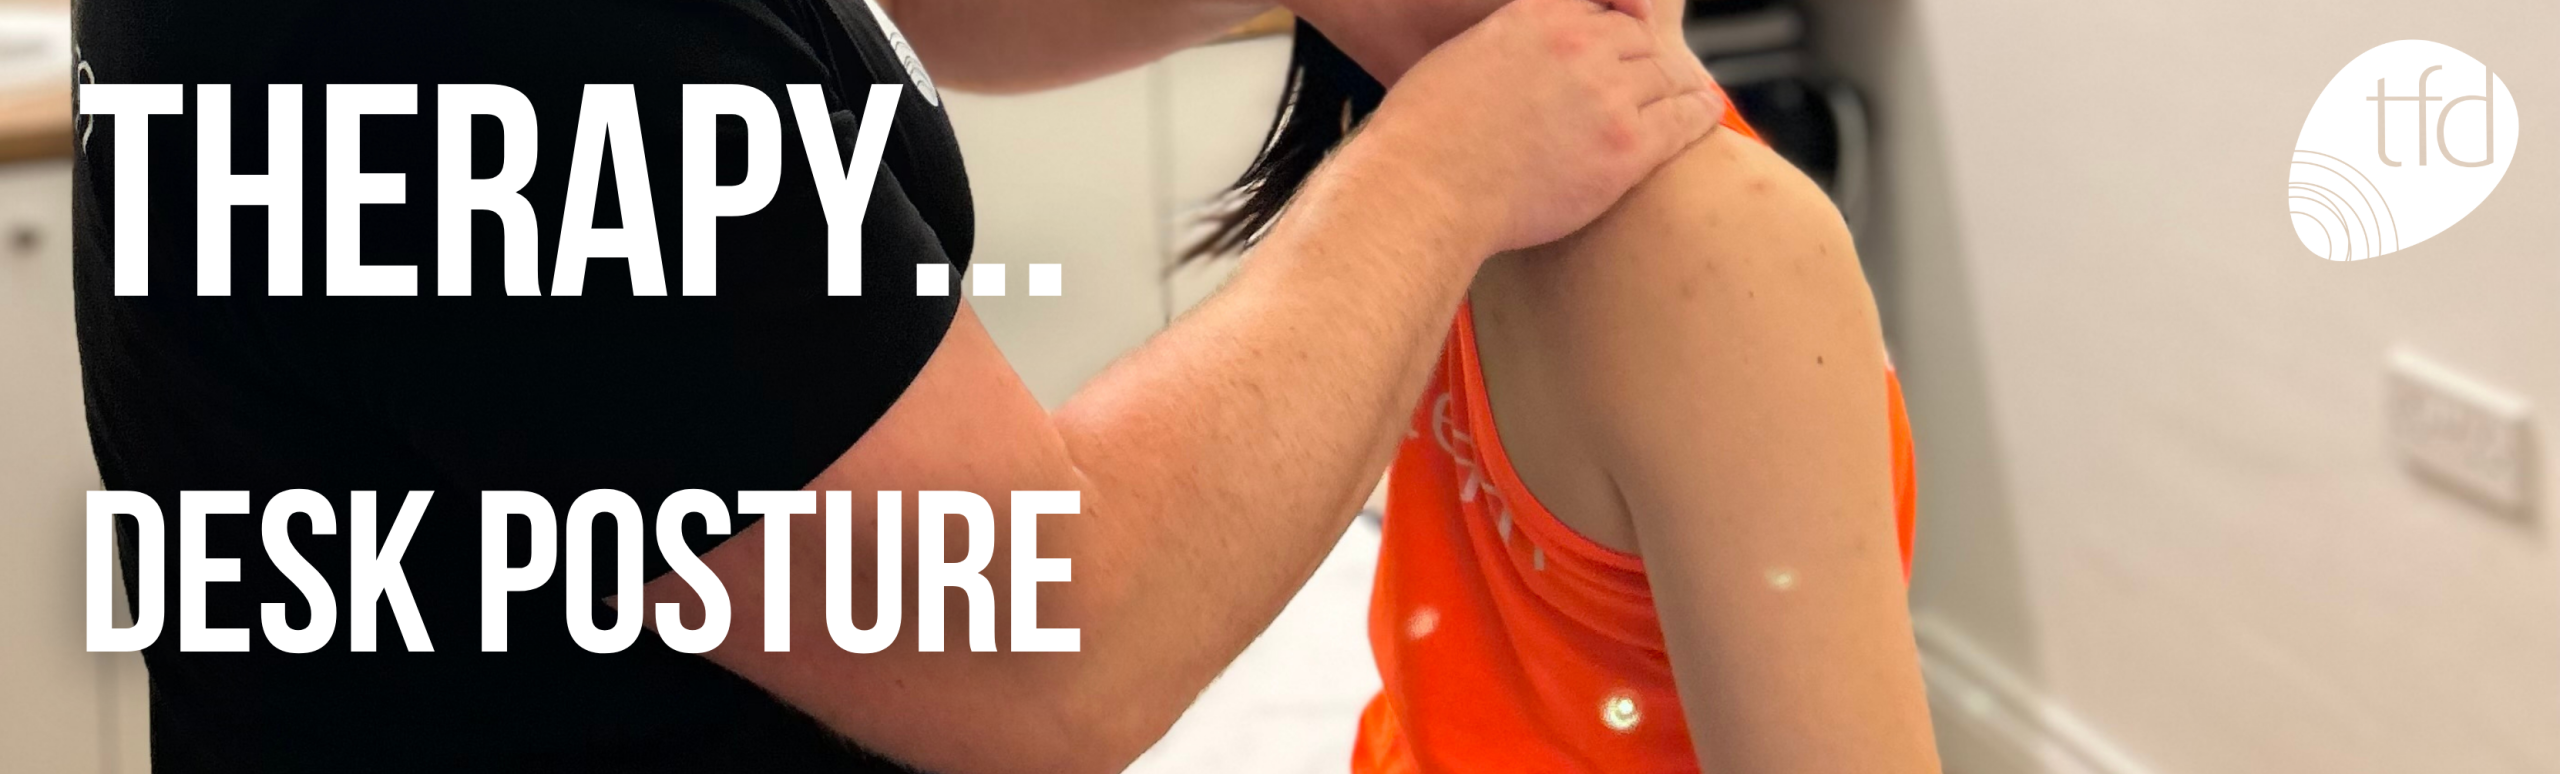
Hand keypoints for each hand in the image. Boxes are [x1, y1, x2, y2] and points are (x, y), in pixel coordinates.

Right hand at [1339, 0, 1725, 255]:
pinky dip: (1698, 112)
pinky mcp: (1625, 147)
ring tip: (1687, 95)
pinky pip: (1683, 120)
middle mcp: (1579, 44)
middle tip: (1656, 76)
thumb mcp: (1461, 57)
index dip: (1620, 21)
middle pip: (1639, 38)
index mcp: (1537, 15)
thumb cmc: (1424, 136)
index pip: (1605, 2)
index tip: (1630, 33)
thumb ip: (1508, 43)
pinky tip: (1705, 112)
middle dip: (1646, 57)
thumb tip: (1518, 54)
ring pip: (1667, 74)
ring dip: (1676, 85)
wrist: (1425, 188)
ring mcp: (1607, 94)